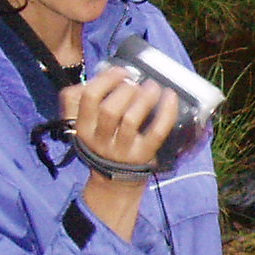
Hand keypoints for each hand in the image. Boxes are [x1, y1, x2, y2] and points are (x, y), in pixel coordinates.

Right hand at [70, 70, 180, 238]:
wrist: (114, 182)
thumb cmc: (103, 142)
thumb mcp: (85, 124)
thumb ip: (83, 101)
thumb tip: (100, 74)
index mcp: (84, 127)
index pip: (89, 98)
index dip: (106, 79)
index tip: (120, 71)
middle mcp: (100, 140)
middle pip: (110, 109)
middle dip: (125, 89)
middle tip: (136, 83)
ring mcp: (122, 150)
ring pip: (131, 120)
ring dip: (144, 98)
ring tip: (153, 87)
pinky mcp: (143, 155)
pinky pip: (156, 132)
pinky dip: (166, 112)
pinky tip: (170, 96)